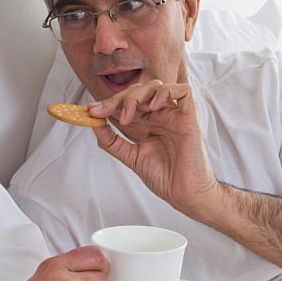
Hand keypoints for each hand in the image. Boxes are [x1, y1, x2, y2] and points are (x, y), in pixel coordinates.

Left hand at [88, 80, 219, 214]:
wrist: (185, 194)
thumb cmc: (165, 178)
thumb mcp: (131, 157)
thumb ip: (112, 141)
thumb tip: (93, 124)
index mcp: (149, 123)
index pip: (128, 102)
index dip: (109, 103)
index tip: (91, 112)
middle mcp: (161, 116)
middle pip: (140, 91)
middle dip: (118, 98)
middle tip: (103, 112)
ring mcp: (176, 115)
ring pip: (158, 86)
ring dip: (138, 95)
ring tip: (128, 116)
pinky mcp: (190, 117)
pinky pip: (183, 91)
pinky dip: (166, 92)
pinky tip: (153, 106)